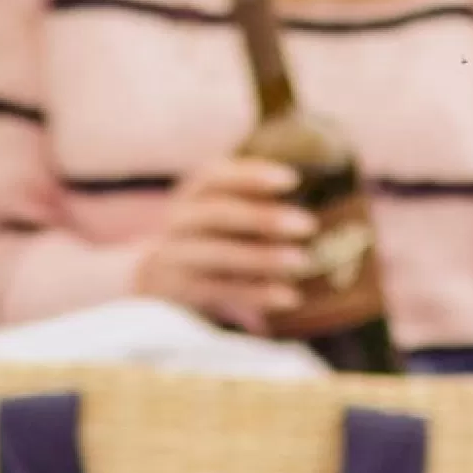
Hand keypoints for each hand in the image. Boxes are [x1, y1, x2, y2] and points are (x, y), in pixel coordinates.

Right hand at [132, 158, 317, 333]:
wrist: (153, 279)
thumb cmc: (206, 238)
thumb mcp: (218, 214)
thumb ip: (253, 204)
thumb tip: (319, 205)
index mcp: (191, 194)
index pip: (214, 176)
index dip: (252, 175)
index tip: (292, 180)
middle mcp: (178, 221)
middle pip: (218, 215)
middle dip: (263, 218)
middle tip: (308, 225)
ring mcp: (174, 257)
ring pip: (218, 255)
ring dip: (263, 258)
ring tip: (302, 261)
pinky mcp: (180, 291)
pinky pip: (220, 291)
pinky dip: (256, 294)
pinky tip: (289, 297)